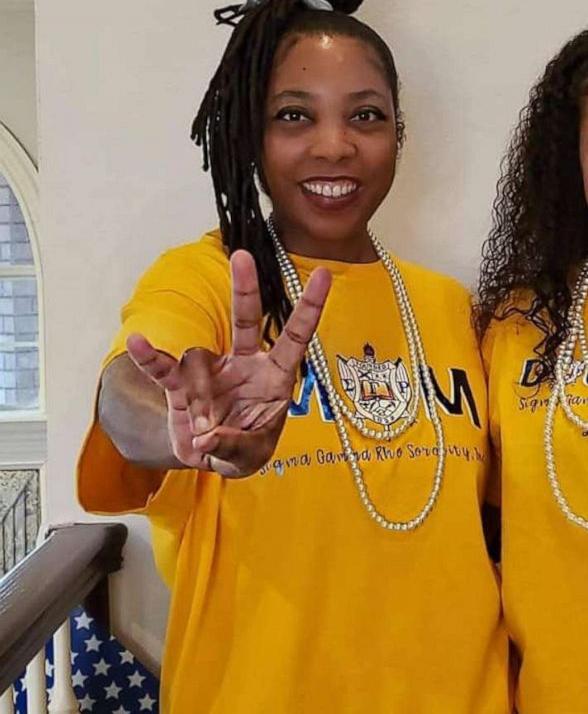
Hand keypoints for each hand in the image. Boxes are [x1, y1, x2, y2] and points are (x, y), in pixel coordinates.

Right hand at [124, 250, 330, 476]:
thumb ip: (234, 446)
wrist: (212, 457)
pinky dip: (152, 358)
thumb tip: (206, 438)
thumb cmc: (244, 450)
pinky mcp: (182, 384)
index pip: (295, 337)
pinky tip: (139, 343)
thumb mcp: (250, 456)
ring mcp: (212, 370)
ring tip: (203, 433)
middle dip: (244, 288)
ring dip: (199, 404)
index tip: (321, 274)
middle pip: (246, 319)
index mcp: (275, 377)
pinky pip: (165, 368)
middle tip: (241, 255)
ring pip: (199, 363)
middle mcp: (245, 365)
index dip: (309, 308)